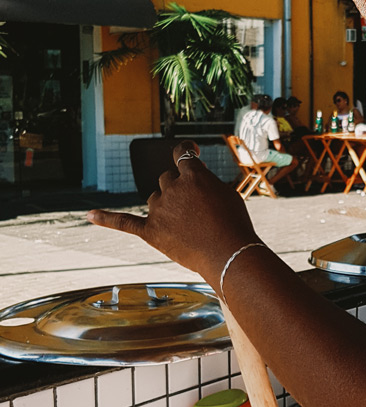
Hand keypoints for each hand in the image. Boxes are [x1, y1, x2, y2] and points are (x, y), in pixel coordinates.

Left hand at [87, 140, 257, 287]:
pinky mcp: (151, 232)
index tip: (191, 151)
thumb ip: (206, 185)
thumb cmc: (234, 226)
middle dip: (178, 189)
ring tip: (187, 226)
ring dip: (166, 206)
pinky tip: (90, 215)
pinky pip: (125, 222)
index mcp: (193, 175)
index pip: (182, 155)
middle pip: (167, 179)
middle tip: (197, 209)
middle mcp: (172, 188)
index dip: (186, 151)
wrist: (229, 255)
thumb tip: (194, 183)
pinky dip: (106, 218)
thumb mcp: (228, 195)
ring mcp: (159, 210)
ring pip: (155, 199)